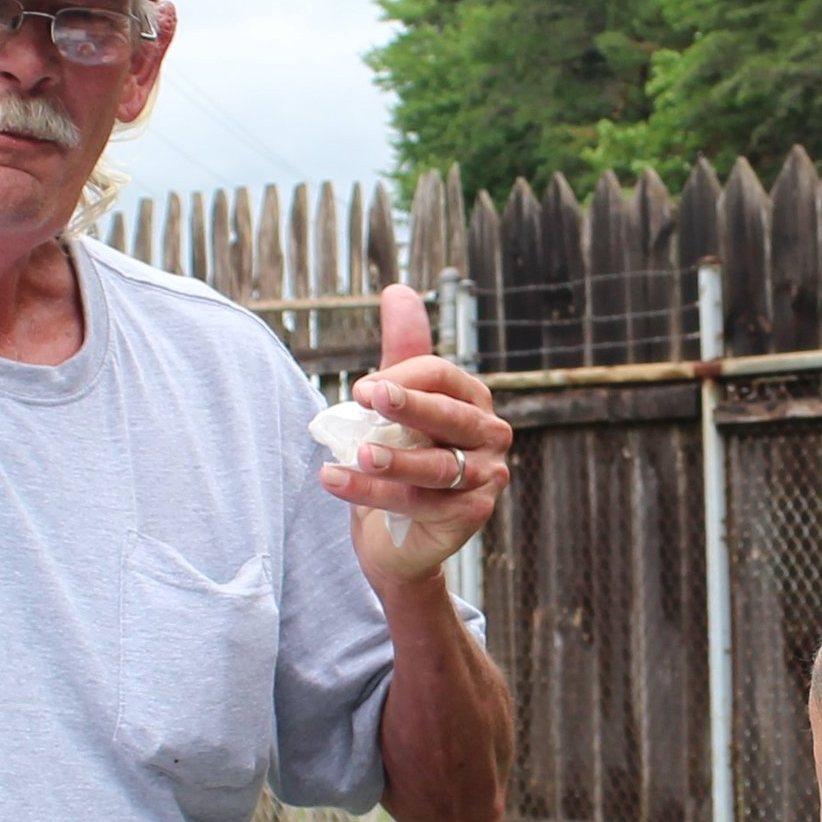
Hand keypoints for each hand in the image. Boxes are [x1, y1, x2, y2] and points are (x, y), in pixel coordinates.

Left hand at [317, 284, 511, 589]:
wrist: (395, 533)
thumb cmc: (400, 454)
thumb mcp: (396, 401)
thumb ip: (401, 349)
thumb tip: (397, 288)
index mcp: (471, 399)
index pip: (444, 376)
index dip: (405, 377)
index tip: (361, 387)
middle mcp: (488, 435)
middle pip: (450, 418)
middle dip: (410, 406)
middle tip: (367, 395)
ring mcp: (486, 478)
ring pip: (438, 467)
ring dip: (394, 459)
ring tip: (357, 453)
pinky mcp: (471, 516)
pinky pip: (420, 503)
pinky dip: (373, 492)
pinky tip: (334, 480)